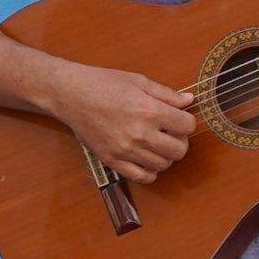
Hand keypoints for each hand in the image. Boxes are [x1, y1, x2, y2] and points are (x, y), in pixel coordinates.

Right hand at [47, 58, 195, 183]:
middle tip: (169, 133)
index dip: (186, 122)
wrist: (70, 94)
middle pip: (179, 150)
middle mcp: (140, 134)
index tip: (178, 119)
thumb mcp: (138, 82)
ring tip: (155, 143)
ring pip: (163, 165)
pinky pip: (143, 177)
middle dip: (180, 141)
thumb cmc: (103, 83)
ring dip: (165, 156)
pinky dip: (150, 171)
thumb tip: (189, 100)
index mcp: (149, 111)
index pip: (188, 126)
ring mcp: (126, 150)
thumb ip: (167, 94)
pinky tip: (145, 158)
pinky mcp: (112, 161)